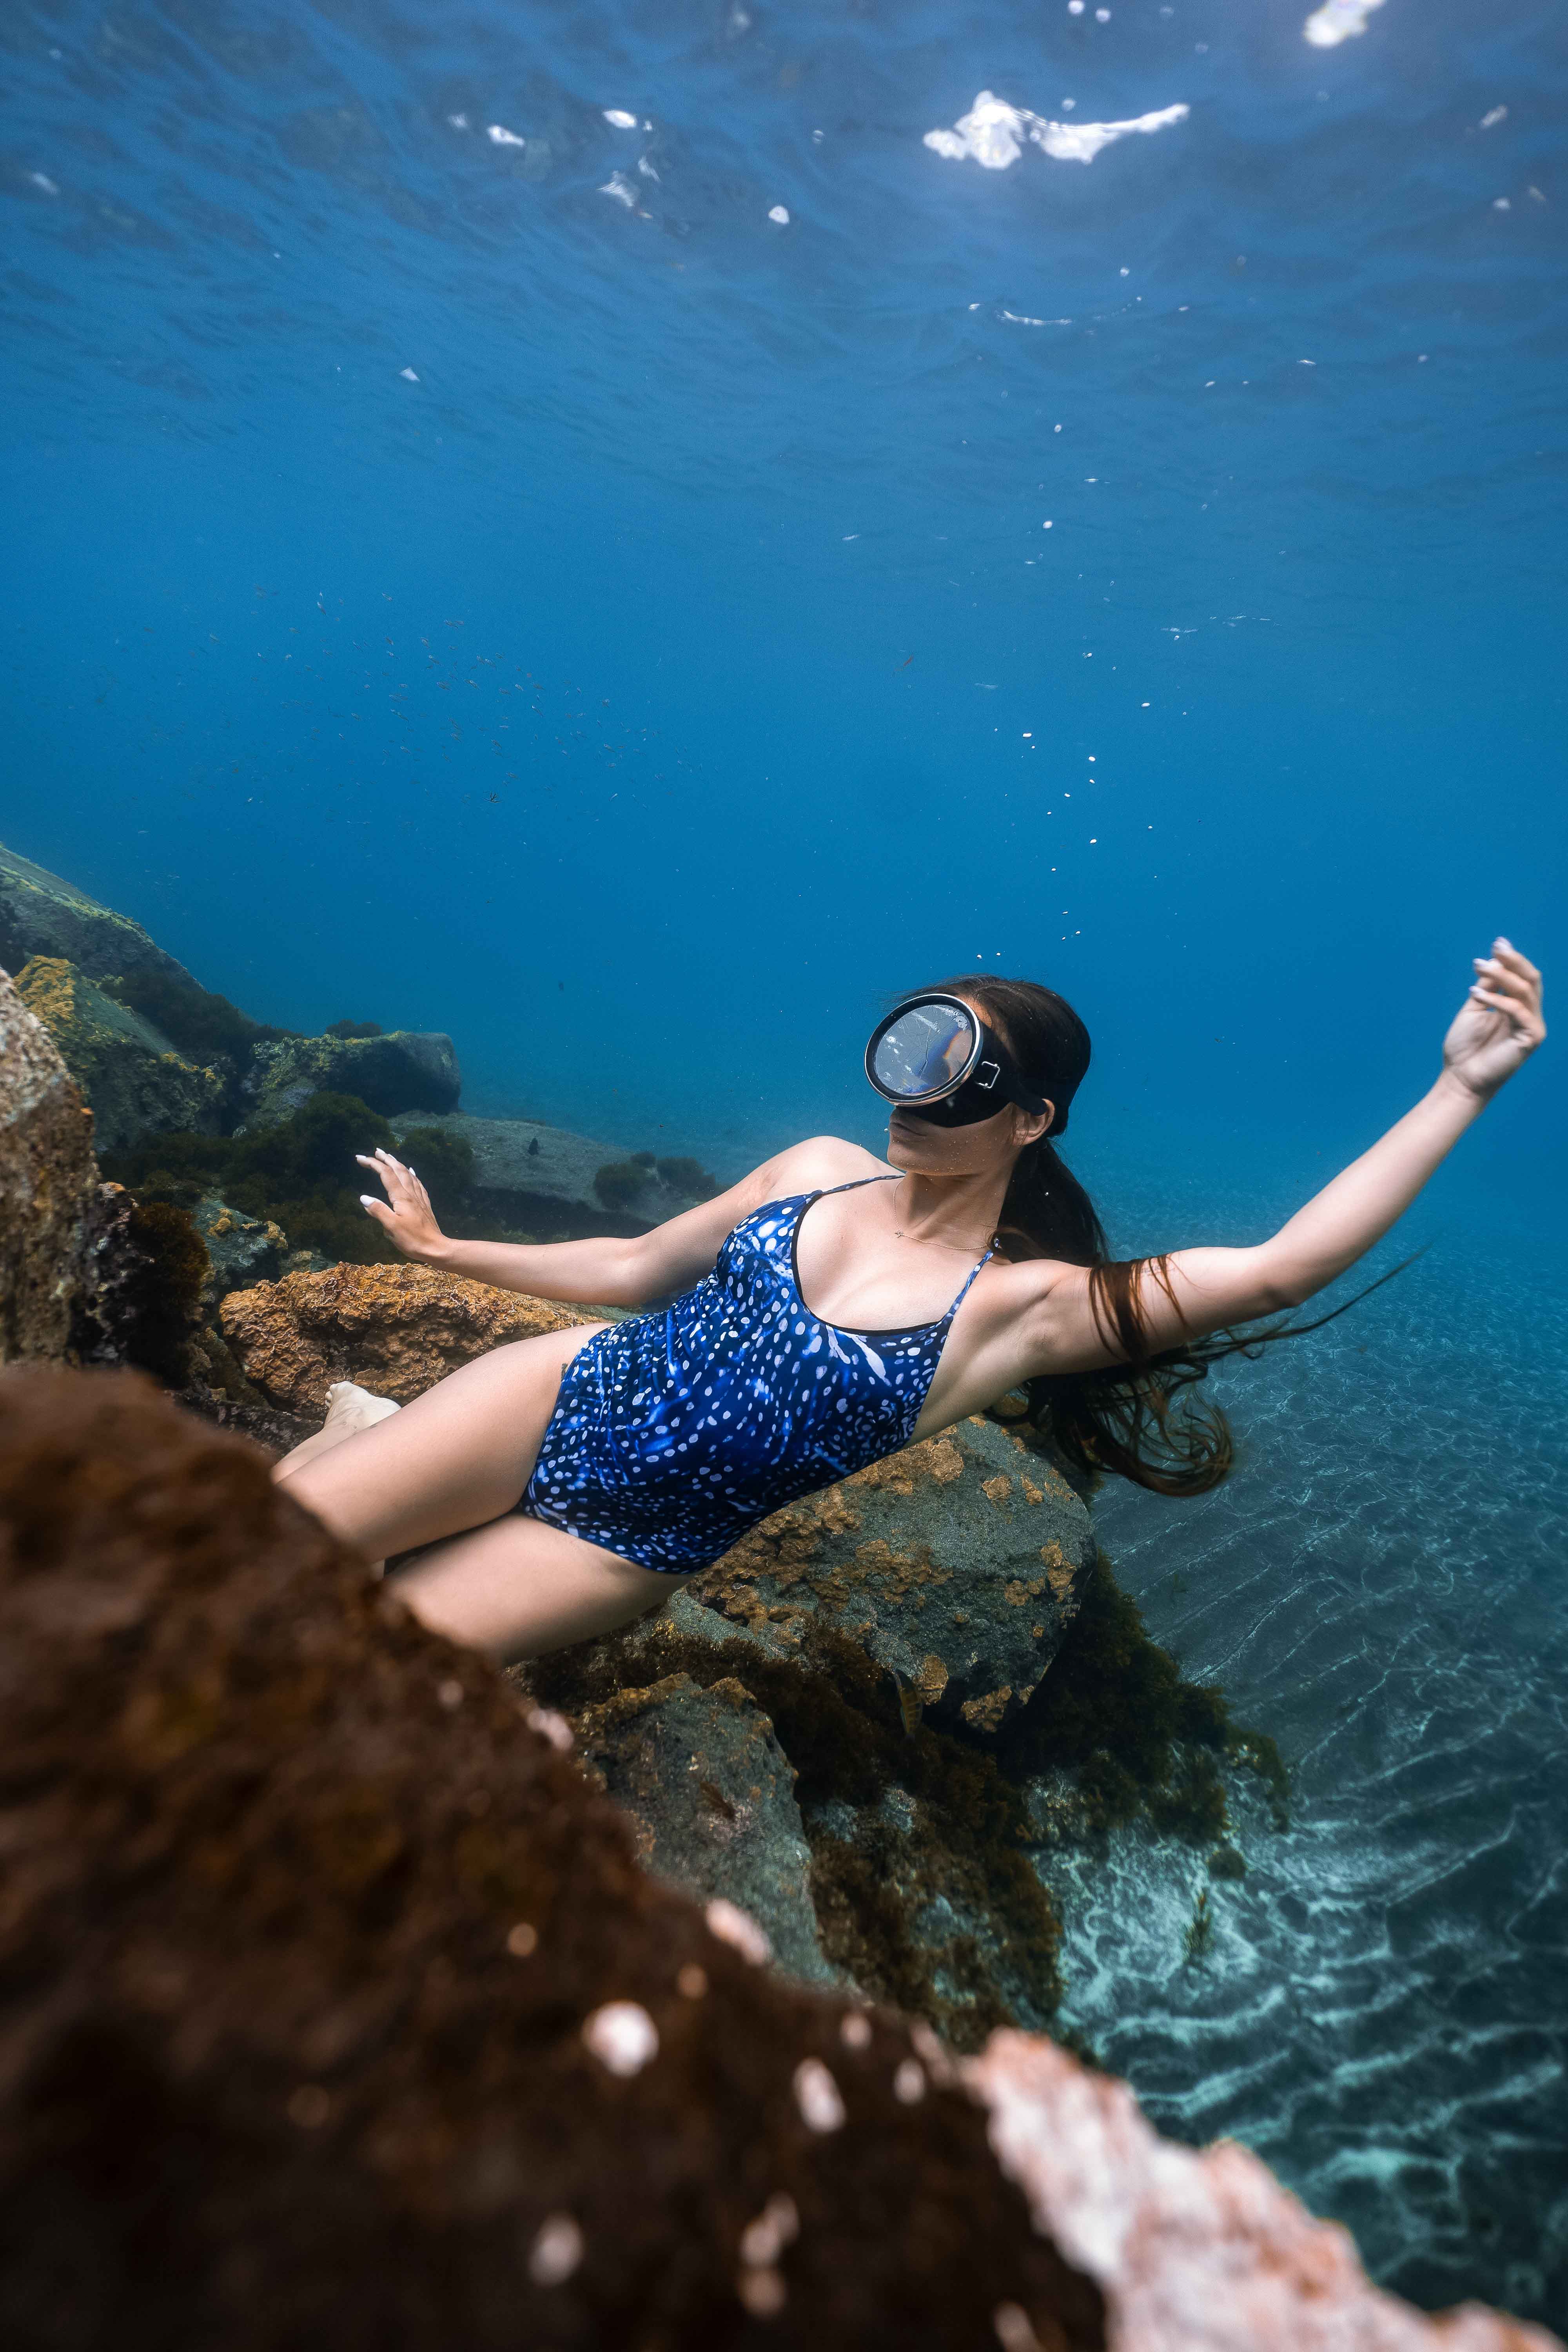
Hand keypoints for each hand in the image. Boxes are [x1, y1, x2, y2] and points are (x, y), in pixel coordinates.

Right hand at [356, 1148, 447, 1260]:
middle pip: (398, 1170)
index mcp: (401, 1197)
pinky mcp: (425, 1205)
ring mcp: (420, 1198)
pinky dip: (412, 1175)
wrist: (436, 1248)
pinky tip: (412, 1172)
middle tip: (376, 1151)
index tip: (360, 1158)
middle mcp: (411, 1194)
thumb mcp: (391, 1227)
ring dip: (398, 1164)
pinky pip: (418, 1183)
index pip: (385, 1174)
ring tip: (390, 1157)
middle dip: (386, 1159)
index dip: (373, 1164)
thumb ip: (378, 1211)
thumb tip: (364, 1197)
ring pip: (408, 1175)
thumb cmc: (412, 1240)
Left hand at [1441, 938, 1545, 1102]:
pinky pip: (1518, 1010)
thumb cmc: (1465, 1047)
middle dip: (1514, 960)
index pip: (1522, 977)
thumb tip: (1493, 961)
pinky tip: (1475, 994)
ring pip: (1526, 990)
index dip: (1512, 959)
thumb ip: (1487, 986)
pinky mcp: (1531, 1037)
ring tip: (1479, 967)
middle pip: (1531, 979)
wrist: (1461, 1077)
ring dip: (1502, 975)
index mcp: (1517, 1007)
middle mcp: (1528, 1014)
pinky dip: (1497, 999)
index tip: (1497, 943)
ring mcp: (1532, 1026)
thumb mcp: (1474, 1008)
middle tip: (1496, 947)